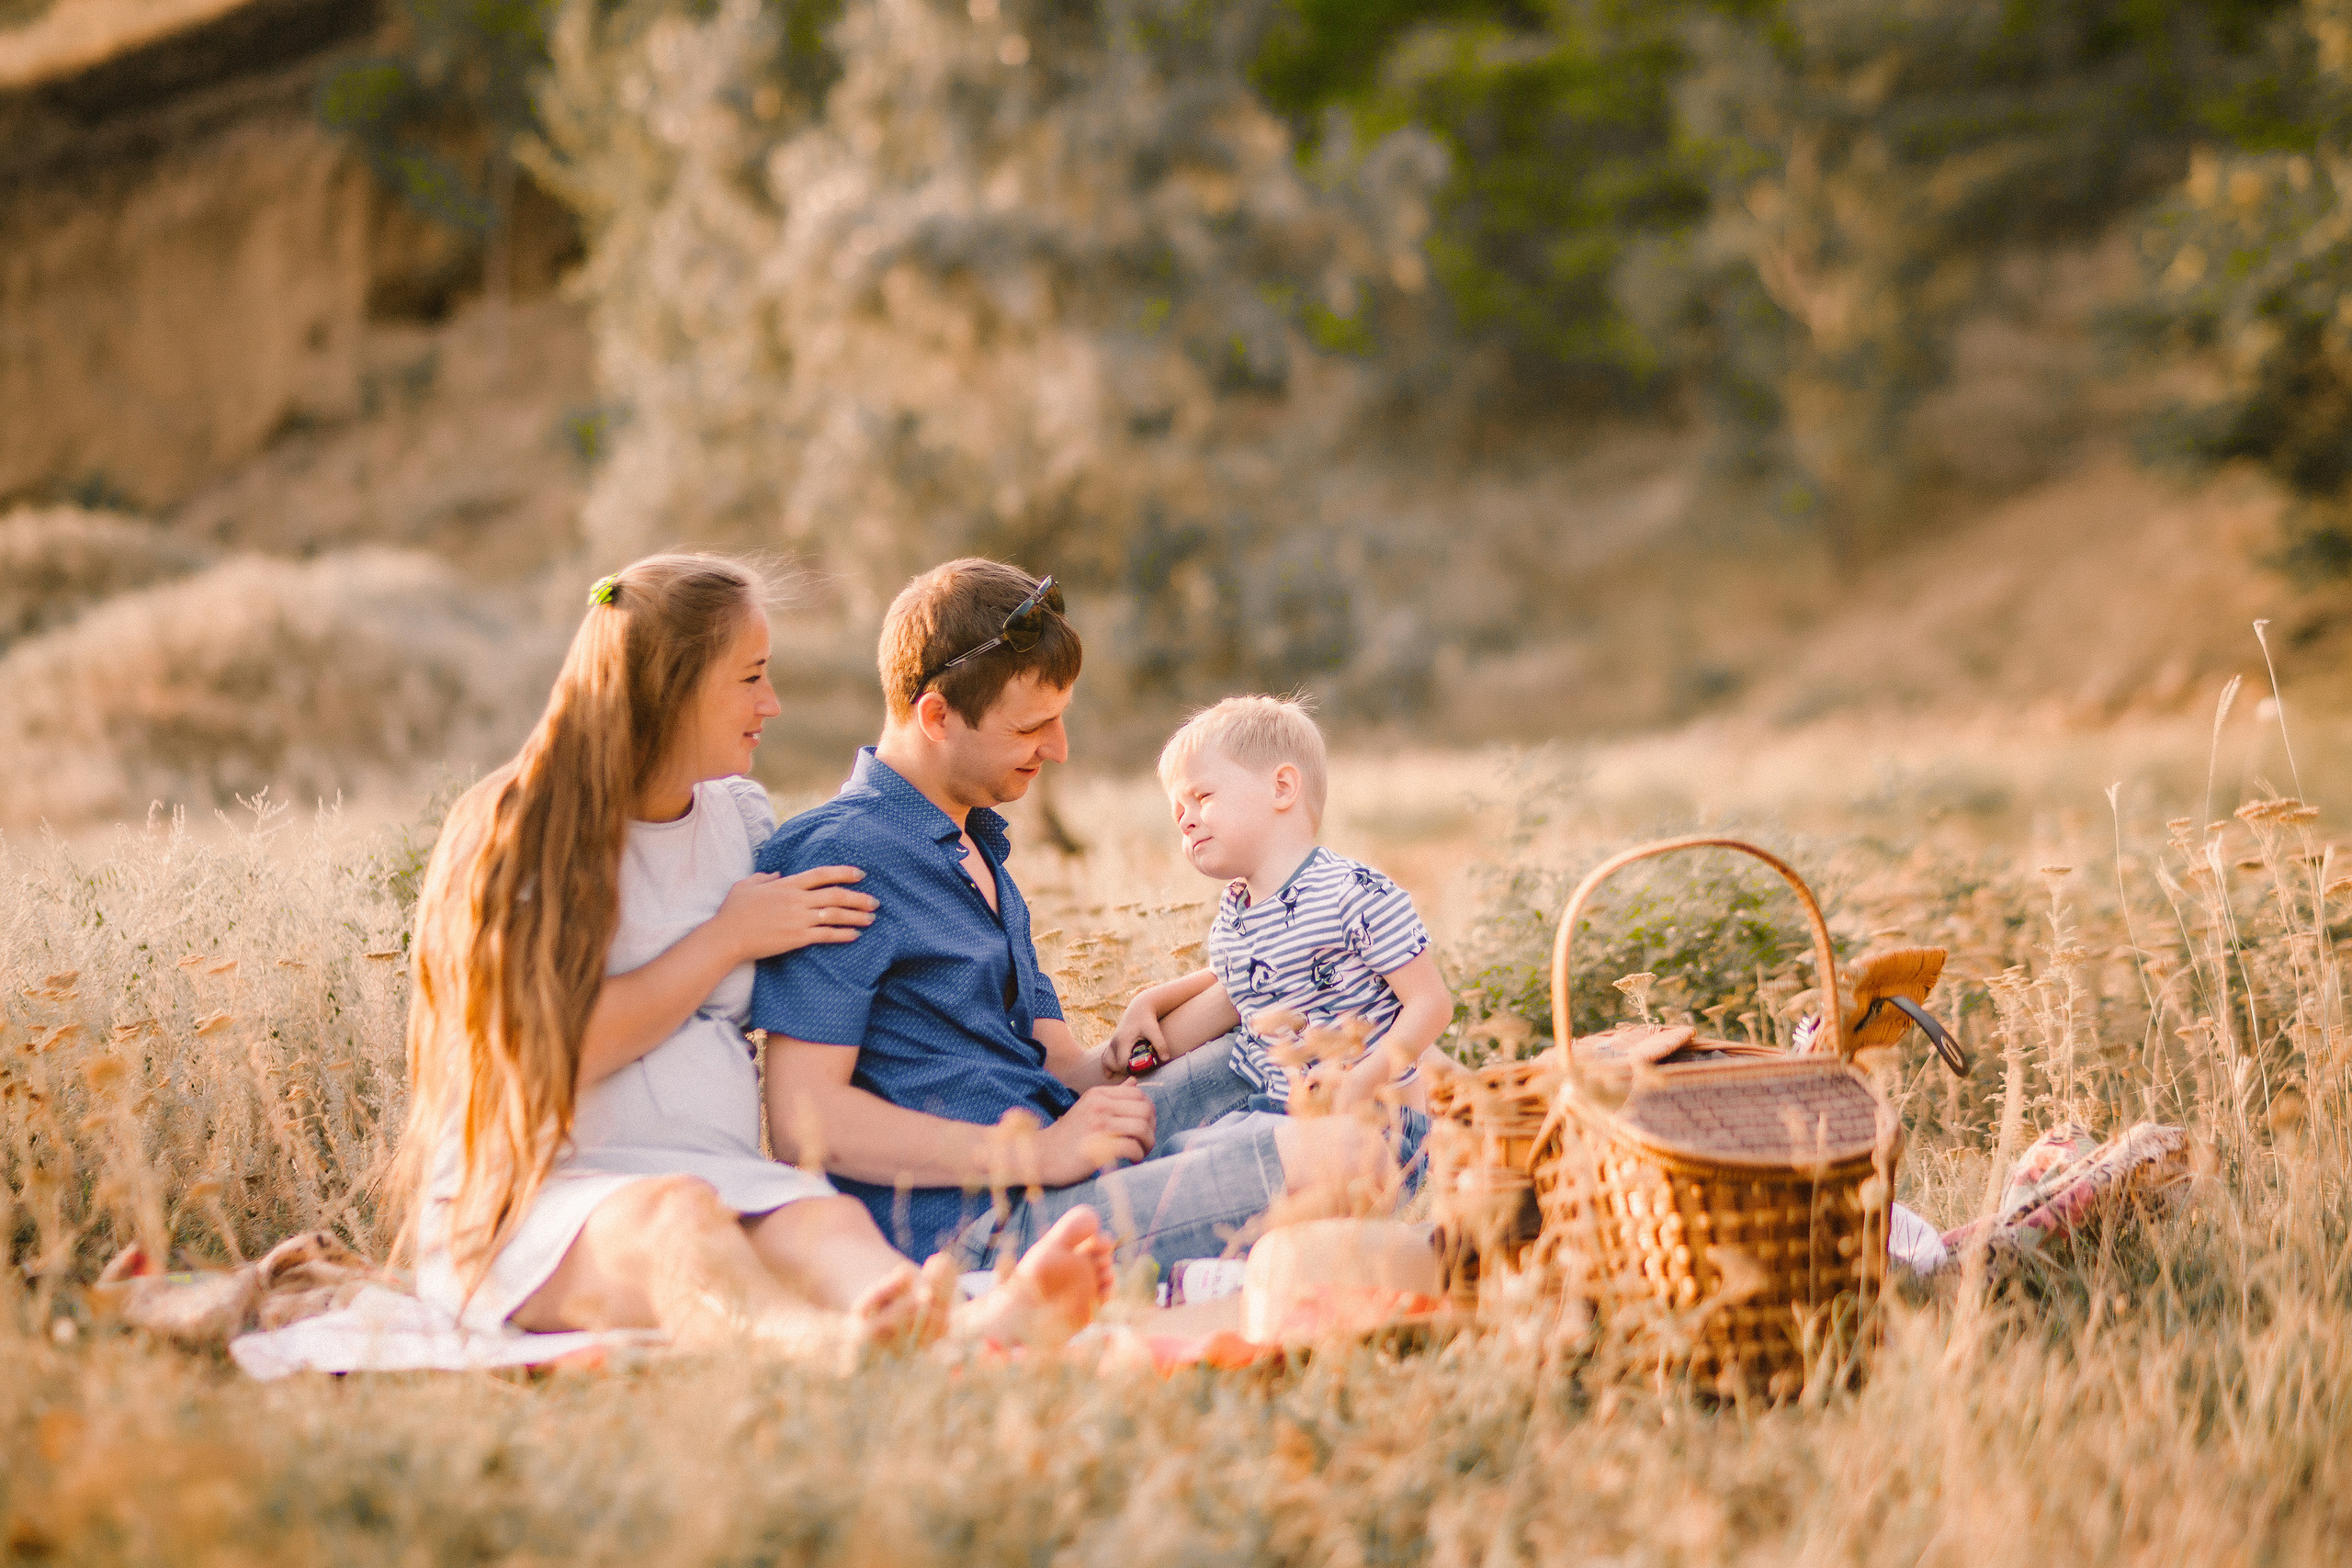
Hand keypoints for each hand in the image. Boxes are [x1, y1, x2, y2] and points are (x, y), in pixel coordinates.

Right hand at [715, 867, 875, 961]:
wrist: (727, 937)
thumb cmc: (733, 911)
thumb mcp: (747, 885)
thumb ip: (764, 877)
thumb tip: (776, 874)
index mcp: (787, 884)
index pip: (822, 874)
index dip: (844, 873)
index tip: (860, 874)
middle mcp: (797, 899)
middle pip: (836, 895)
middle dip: (859, 898)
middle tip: (875, 902)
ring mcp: (799, 919)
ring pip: (835, 915)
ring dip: (856, 917)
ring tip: (871, 919)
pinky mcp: (798, 938)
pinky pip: (827, 935)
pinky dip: (843, 934)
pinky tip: (855, 935)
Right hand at [1032, 1085, 1155, 1184]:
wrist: (1040, 1155)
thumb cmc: (1067, 1135)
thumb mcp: (1088, 1107)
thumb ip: (1112, 1095)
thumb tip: (1134, 1081)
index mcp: (1098, 1094)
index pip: (1139, 1094)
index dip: (1148, 1111)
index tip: (1144, 1127)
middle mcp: (1099, 1105)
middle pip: (1145, 1111)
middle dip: (1151, 1129)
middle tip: (1145, 1142)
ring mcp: (1098, 1125)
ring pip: (1142, 1129)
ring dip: (1147, 1144)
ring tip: (1140, 1152)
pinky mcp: (1098, 1147)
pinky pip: (1132, 1147)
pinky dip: (1137, 1156)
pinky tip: (1132, 1161)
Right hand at [1105, 996, 1169, 1080]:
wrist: (1140, 1008)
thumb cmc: (1148, 1020)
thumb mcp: (1154, 1030)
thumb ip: (1160, 1044)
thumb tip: (1165, 1059)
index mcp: (1123, 1041)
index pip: (1121, 1063)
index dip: (1129, 1070)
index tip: (1139, 1072)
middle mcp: (1114, 1042)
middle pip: (1111, 1064)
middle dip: (1121, 1071)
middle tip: (1133, 1073)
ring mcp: (1111, 1042)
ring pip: (1106, 1061)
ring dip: (1112, 1069)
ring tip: (1120, 1076)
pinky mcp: (1112, 1042)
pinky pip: (1105, 1056)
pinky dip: (1107, 1065)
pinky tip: (1109, 1074)